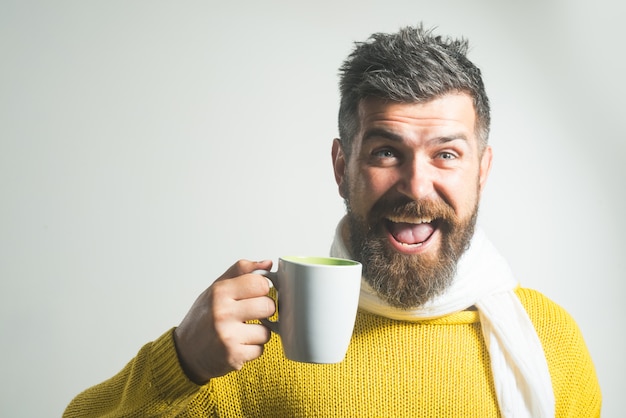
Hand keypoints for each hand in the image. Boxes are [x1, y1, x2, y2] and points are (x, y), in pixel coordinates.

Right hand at [173, 259, 274, 383]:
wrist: (185, 351)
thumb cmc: (203, 317)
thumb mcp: (216, 288)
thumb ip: (241, 272)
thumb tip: (267, 264)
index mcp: (220, 292)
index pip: (260, 283)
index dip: (263, 289)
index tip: (257, 293)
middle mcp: (223, 313)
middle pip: (268, 306)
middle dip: (264, 311)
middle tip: (252, 313)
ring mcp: (228, 336)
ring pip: (267, 331)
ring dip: (259, 332)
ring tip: (243, 330)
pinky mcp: (233, 356)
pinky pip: (260, 349)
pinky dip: (253, 348)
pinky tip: (239, 344)